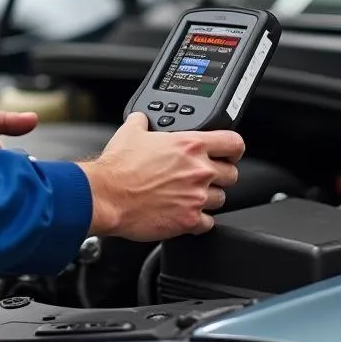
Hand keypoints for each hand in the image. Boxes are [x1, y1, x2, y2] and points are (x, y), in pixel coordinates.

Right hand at [79, 113, 244, 240]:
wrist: (106, 196)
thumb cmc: (117, 167)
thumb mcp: (130, 132)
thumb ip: (143, 121)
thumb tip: (143, 118)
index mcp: (190, 145)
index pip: (233, 143)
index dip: (234, 148)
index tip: (229, 153)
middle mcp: (198, 170)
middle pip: (232, 174)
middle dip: (220, 175)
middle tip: (203, 176)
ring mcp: (195, 197)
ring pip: (221, 199)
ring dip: (208, 197)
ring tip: (189, 195)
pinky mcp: (188, 221)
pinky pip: (208, 223)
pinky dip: (198, 220)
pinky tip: (184, 213)